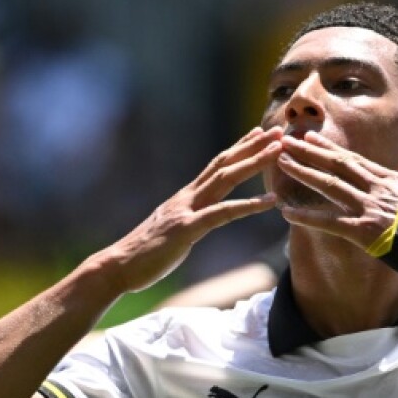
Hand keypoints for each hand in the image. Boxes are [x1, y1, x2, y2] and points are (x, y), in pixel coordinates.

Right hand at [96, 127, 281, 292]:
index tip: (259, 133)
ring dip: (254, 163)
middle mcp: (187, 197)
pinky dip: (249, 205)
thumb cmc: (144, 254)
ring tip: (279, 152)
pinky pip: (223, 214)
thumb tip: (200, 219)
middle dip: (253, 146)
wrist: (118, 266)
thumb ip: (188, 219)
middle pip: (224, 164)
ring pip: (226, 180)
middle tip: (278, 131)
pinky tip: (271, 200)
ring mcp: (187, 211)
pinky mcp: (187, 230)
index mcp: (185, 197)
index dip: (238, 147)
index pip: (216, 165)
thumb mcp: (172, 231)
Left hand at [274, 131, 397, 249]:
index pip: (354, 159)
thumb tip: (393, 192)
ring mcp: (373, 209)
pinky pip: (329, 222)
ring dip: (303, 173)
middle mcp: (380, 189)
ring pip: (330, 186)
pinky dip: (306, 217)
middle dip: (310, 151)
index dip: (329, 148)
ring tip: (281, 163)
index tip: (309, 138)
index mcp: (392, 180)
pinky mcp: (367, 232)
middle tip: (285, 140)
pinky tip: (286, 212)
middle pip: (338, 164)